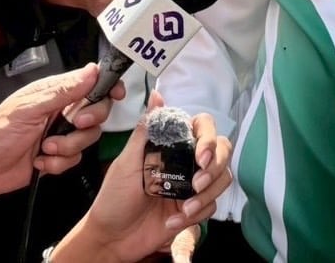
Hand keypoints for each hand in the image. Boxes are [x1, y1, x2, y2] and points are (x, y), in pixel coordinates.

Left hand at [0, 63, 119, 226]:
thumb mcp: (29, 109)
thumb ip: (62, 91)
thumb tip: (90, 72)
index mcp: (55, 93)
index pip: (91, 82)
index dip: (107, 86)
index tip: (116, 93)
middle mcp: (61, 111)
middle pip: (97, 111)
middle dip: (89, 120)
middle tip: (74, 124)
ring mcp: (61, 134)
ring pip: (89, 137)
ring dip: (68, 146)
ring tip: (45, 149)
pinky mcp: (59, 156)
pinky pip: (76, 159)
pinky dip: (59, 163)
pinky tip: (40, 162)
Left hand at [51, 91, 231, 262]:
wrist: (112, 238)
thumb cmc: (114, 197)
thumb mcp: (127, 162)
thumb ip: (146, 130)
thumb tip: (157, 95)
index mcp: (172, 144)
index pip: (204, 127)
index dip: (209, 138)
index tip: (200, 156)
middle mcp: (186, 161)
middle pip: (222, 150)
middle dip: (215, 166)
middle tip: (197, 184)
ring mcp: (193, 184)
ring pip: (223, 178)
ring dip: (207, 194)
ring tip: (185, 208)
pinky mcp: (195, 208)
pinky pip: (211, 206)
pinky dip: (197, 214)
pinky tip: (174, 220)